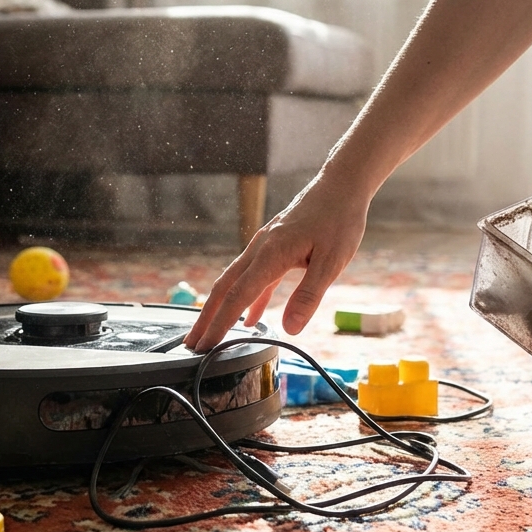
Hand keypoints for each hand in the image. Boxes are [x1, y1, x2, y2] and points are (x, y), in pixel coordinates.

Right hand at [183, 176, 368, 352]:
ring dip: (220, 308)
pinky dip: (247, 299)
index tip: (205, 345)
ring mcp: (264, 247)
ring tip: (210, 333)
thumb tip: (290, 327)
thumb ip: (308, 295)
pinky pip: (253, 277)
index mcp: (271, 255)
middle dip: (205, 318)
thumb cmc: (339, 220)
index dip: (220, 324)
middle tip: (190, 344)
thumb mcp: (332, 261)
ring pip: (234, 282)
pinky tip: (251, 318)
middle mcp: (260, 249)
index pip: (237, 296)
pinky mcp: (274, 247)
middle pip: (223, 288)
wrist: (341, 186)